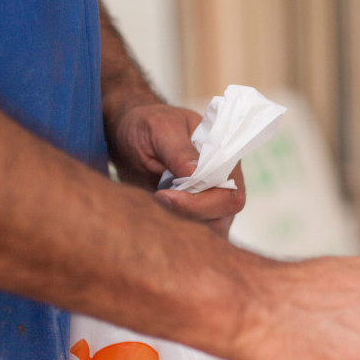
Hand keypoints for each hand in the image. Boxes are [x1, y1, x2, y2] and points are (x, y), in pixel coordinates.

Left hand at [107, 103, 242, 230]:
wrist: (129, 134)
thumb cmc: (148, 125)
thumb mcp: (159, 129)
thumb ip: (178, 150)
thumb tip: (196, 173)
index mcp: (224, 158)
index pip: (229, 194)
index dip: (200, 203)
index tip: (164, 195)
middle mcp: (222, 182)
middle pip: (222, 217)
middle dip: (188, 215)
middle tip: (155, 199)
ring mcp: (209, 200)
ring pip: (210, 230)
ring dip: (181, 225)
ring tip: (153, 204)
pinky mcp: (192, 213)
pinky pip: (194, 233)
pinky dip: (175, 230)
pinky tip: (155, 213)